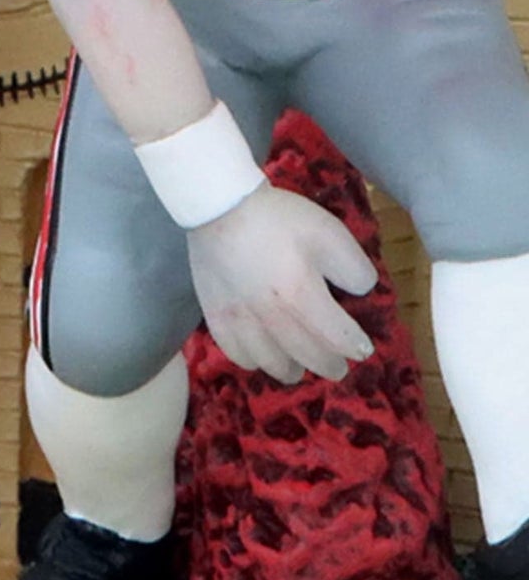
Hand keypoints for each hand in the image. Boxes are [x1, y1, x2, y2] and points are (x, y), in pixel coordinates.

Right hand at [185, 183, 378, 383]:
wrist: (221, 208)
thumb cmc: (280, 218)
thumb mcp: (331, 232)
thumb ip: (353, 267)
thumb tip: (360, 291)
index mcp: (301, 295)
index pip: (335, 335)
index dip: (353, 347)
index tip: (363, 351)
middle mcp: (271, 317)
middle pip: (305, 354)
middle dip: (326, 365)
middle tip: (338, 370)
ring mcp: (240, 320)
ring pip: (269, 361)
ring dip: (290, 370)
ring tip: (299, 371)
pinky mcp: (216, 316)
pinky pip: (236, 353)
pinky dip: (253, 362)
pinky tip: (260, 358)